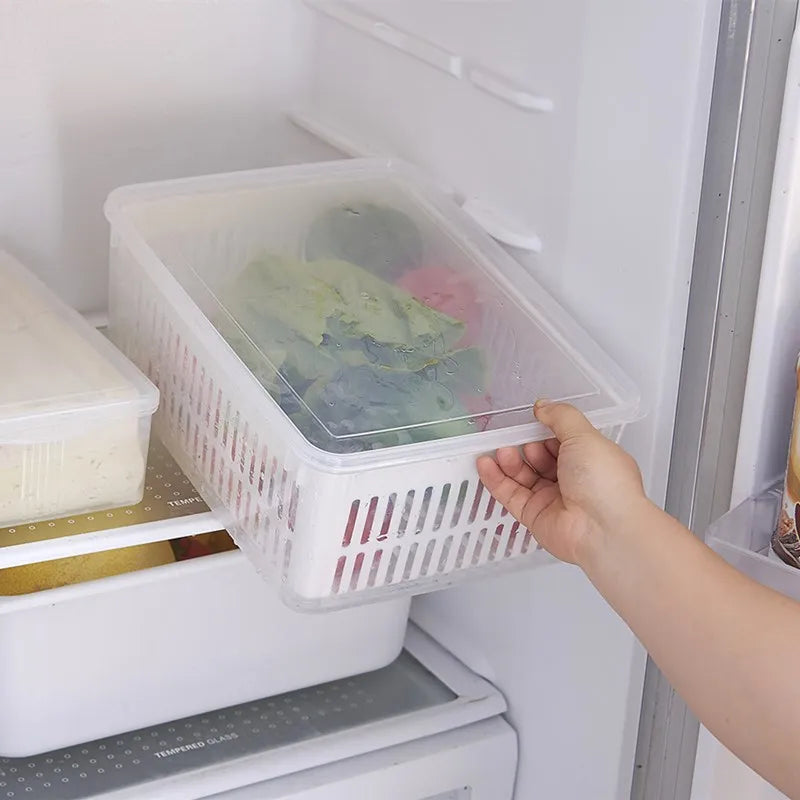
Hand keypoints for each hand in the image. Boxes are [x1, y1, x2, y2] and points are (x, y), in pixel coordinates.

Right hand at [476, 401, 645, 565]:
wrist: (603, 529)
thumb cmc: (604, 481)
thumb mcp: (584, 436)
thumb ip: (561, 417)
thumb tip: (543, 406)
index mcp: (590, 460)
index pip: (562, 441)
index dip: (545, 431)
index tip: (531, 420)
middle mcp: (573, 480)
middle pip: (540, 459)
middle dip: (525, 446)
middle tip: (514, 439)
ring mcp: (553, 499)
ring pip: (523, 476)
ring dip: (508, 461)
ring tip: (500, 451)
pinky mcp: (534, 516)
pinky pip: (510, 495)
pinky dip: (495, 479)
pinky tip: (484, 464)